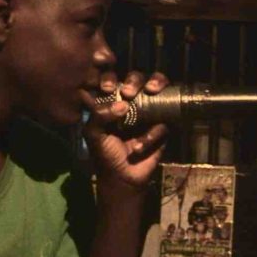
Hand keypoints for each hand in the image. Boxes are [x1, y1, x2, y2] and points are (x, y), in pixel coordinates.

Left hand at [79, 71, 170, 188]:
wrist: (123, 178)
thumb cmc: (105, 154)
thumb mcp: (94, 134)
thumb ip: (98, 115)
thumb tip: (123, 104)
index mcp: (111, 101)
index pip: (112, 79)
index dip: (110, 77)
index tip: (107, 88)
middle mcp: (132, 102)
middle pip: (137, 78)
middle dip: (135, 80)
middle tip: (129, 92)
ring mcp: (149, 112)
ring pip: (158, 87)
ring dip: (156, 82)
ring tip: (151, 91)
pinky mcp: (163, 126)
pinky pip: (163, 122)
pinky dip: (151, 134)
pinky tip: (138, 148)